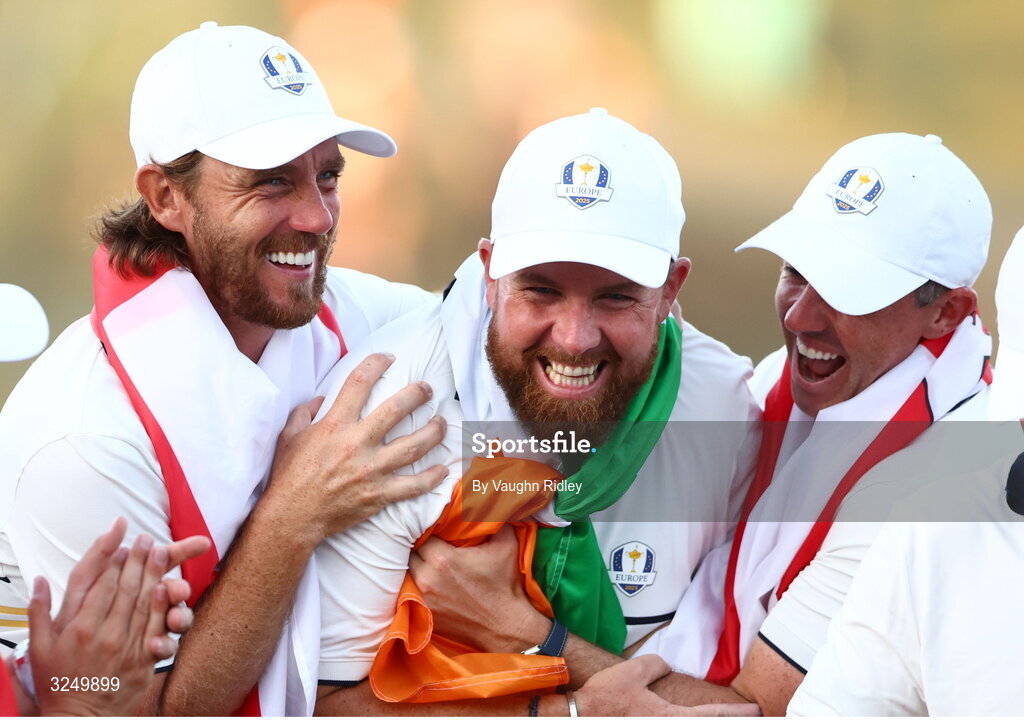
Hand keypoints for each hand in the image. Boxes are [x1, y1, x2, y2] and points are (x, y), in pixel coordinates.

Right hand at [26, 519, 210, 715]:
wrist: (80, 718)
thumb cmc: (58, 681)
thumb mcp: (39, 648)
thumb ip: (39, 611)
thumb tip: (39, 579)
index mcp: (79, 629)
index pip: (102, 585)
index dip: (115, 560)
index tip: (122, 541)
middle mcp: (105, 635)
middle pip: (127, 589)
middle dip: (139, 559)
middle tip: (147, 538)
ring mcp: (127, 648)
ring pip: (145, 603)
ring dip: (155, 574)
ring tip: (161, 551)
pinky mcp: (143, 661)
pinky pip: (157, 627)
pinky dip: (163, 605)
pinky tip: (168, 587)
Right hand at [263, 352, 448, 543]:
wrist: (292, 517)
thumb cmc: (289, 476)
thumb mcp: (289, 436)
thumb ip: (305, 412)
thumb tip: (322, 398)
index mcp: (334, 426)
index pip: (358, 384)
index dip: (376, 364)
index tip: (389, 358)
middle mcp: (356, 444)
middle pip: (396, 410)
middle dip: (417, 394)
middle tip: (428, 389)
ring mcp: (371, 470)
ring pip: (413, 446)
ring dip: (434, 432)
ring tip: (443, 423)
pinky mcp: (379, 495)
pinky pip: (413, 485)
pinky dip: (432, 478)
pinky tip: (443, 470)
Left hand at [409, 525, 547, 651]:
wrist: (506, 626)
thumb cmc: (505, 584)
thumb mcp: (506, 545)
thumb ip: (494, 520)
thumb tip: (492, 500)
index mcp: (443, 559)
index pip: (420, 535)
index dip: (426, 530)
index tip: (434, 529)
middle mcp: (428, 578)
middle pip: (409, 554)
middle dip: (418, 547)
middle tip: (428, 542)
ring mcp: (424, 599)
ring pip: (407, 573)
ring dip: (415, 565)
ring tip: (426, 560)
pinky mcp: (425, 614)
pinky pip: (411, 593)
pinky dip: (417, 585)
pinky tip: (429, 580)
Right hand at [574, 656, 760, 716]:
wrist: (581, 717)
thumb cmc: (605, 698)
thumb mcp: (632, 671)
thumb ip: (656, 664)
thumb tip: (665, 667)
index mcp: (670, 717)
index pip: (714, 715)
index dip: (738, 712)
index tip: (756, 710)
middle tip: (753, 716)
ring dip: (710, 720)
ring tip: (724, 715)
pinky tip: (694, 716)